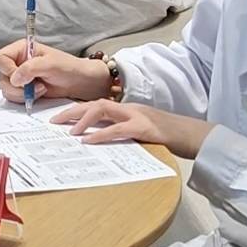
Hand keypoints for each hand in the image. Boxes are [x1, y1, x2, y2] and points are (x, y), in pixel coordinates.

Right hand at [0, 40, 111, 103]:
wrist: (80, 82)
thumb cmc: (69, 68)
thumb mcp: (51, 64)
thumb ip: (31, 68)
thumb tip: (15, 78)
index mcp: (22, 49)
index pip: (0, 58)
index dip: (7, 69)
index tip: (20, 77)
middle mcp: (17, 62)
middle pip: (1, 76)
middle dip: (16, 86)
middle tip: (33, 86)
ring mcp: (19, 77)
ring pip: (6, 89)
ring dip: (22, 93)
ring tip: (41, 89)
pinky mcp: (23, 90)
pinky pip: (13, 97)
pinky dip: (24, 99)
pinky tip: (39, 94)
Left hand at [53, 100, 213, 157]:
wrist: (193, 135)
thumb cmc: (167, 137)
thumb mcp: (140, 133)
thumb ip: (122, 133)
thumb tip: (99, 143)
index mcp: (126, 110)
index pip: (96, 105)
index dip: (75, 110)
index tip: (58, 119)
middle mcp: (128, 108)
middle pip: (93, 103)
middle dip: (71, 112)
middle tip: (53, 123)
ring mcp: (136, 115)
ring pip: (102, 109)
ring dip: (83, 119)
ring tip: (69, 132)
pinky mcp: (144, 128)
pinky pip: (118, 129)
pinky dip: (101, 134)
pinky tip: (88, 142)